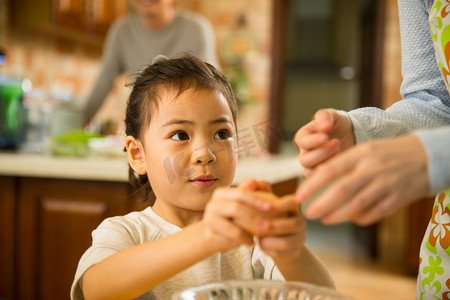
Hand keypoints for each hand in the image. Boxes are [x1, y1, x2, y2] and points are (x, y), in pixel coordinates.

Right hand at [201, 186, 275, 252]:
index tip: (272, 207)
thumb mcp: (244, 205)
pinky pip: (229, 238)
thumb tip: (263, 182)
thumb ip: (255, 193)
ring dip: (249, 231)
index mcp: (222, 193)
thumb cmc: (233, 218)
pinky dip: (243, 240)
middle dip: (255, 217)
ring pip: (232, 225)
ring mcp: (209, 219)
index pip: (241, 193)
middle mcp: (213, 204)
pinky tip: (252, 242)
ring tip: (262, 235)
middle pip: (236, 208)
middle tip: (269, 225)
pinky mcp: (209, 234)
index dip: (257, 199)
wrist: (212, 236)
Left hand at [238, 179, 305, 260]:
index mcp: (293, 207)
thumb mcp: (260, 205)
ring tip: (257, 239)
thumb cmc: (264, 218)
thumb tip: (252, 181)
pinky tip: (261, 247)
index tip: (266, 208)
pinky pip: (284, 254)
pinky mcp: (296, 253)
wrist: (274, 243)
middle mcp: (301, 222)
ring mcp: (300, 238)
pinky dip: (271, 251)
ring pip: (287, 241)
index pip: (292, 202)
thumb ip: (256, 192)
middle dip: (273, 226)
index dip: (280, 205)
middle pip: (292, 224)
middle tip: (256, 228)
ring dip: (270, 241)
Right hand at [294, 109, 354, 176]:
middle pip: (304, 160)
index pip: (301, 141)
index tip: (325, 136)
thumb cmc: (337, 123)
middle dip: (321, 153)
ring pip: (309, 171)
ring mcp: (312, 164)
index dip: (312, 140)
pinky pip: (319, 178)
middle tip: (337, 143)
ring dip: (324, 163)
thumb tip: (323, 126)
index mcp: (304, 136)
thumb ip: (325, 116)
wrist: (350, 134)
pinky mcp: (321, 172)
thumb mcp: (332, 115)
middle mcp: (304, 152)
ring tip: (339, 151)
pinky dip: (329, 171)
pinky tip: (340, 161)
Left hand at [296, 135, 428, 225]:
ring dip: (338, 215)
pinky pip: (375, 212)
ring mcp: (386, 184)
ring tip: (324, 220)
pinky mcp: (399, 198)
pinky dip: (361, 218)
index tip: (299, 196)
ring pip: (357, 204)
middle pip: (342, 190)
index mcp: (361, 154)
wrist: (428, 155)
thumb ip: (344, 163)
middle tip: (308, 213)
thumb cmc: (389, 152)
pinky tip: (352, 219)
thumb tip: (317, 178)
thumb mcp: (366, 150)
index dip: (312, 185)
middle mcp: (372, 169)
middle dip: (321, 204)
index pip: (330, 170)